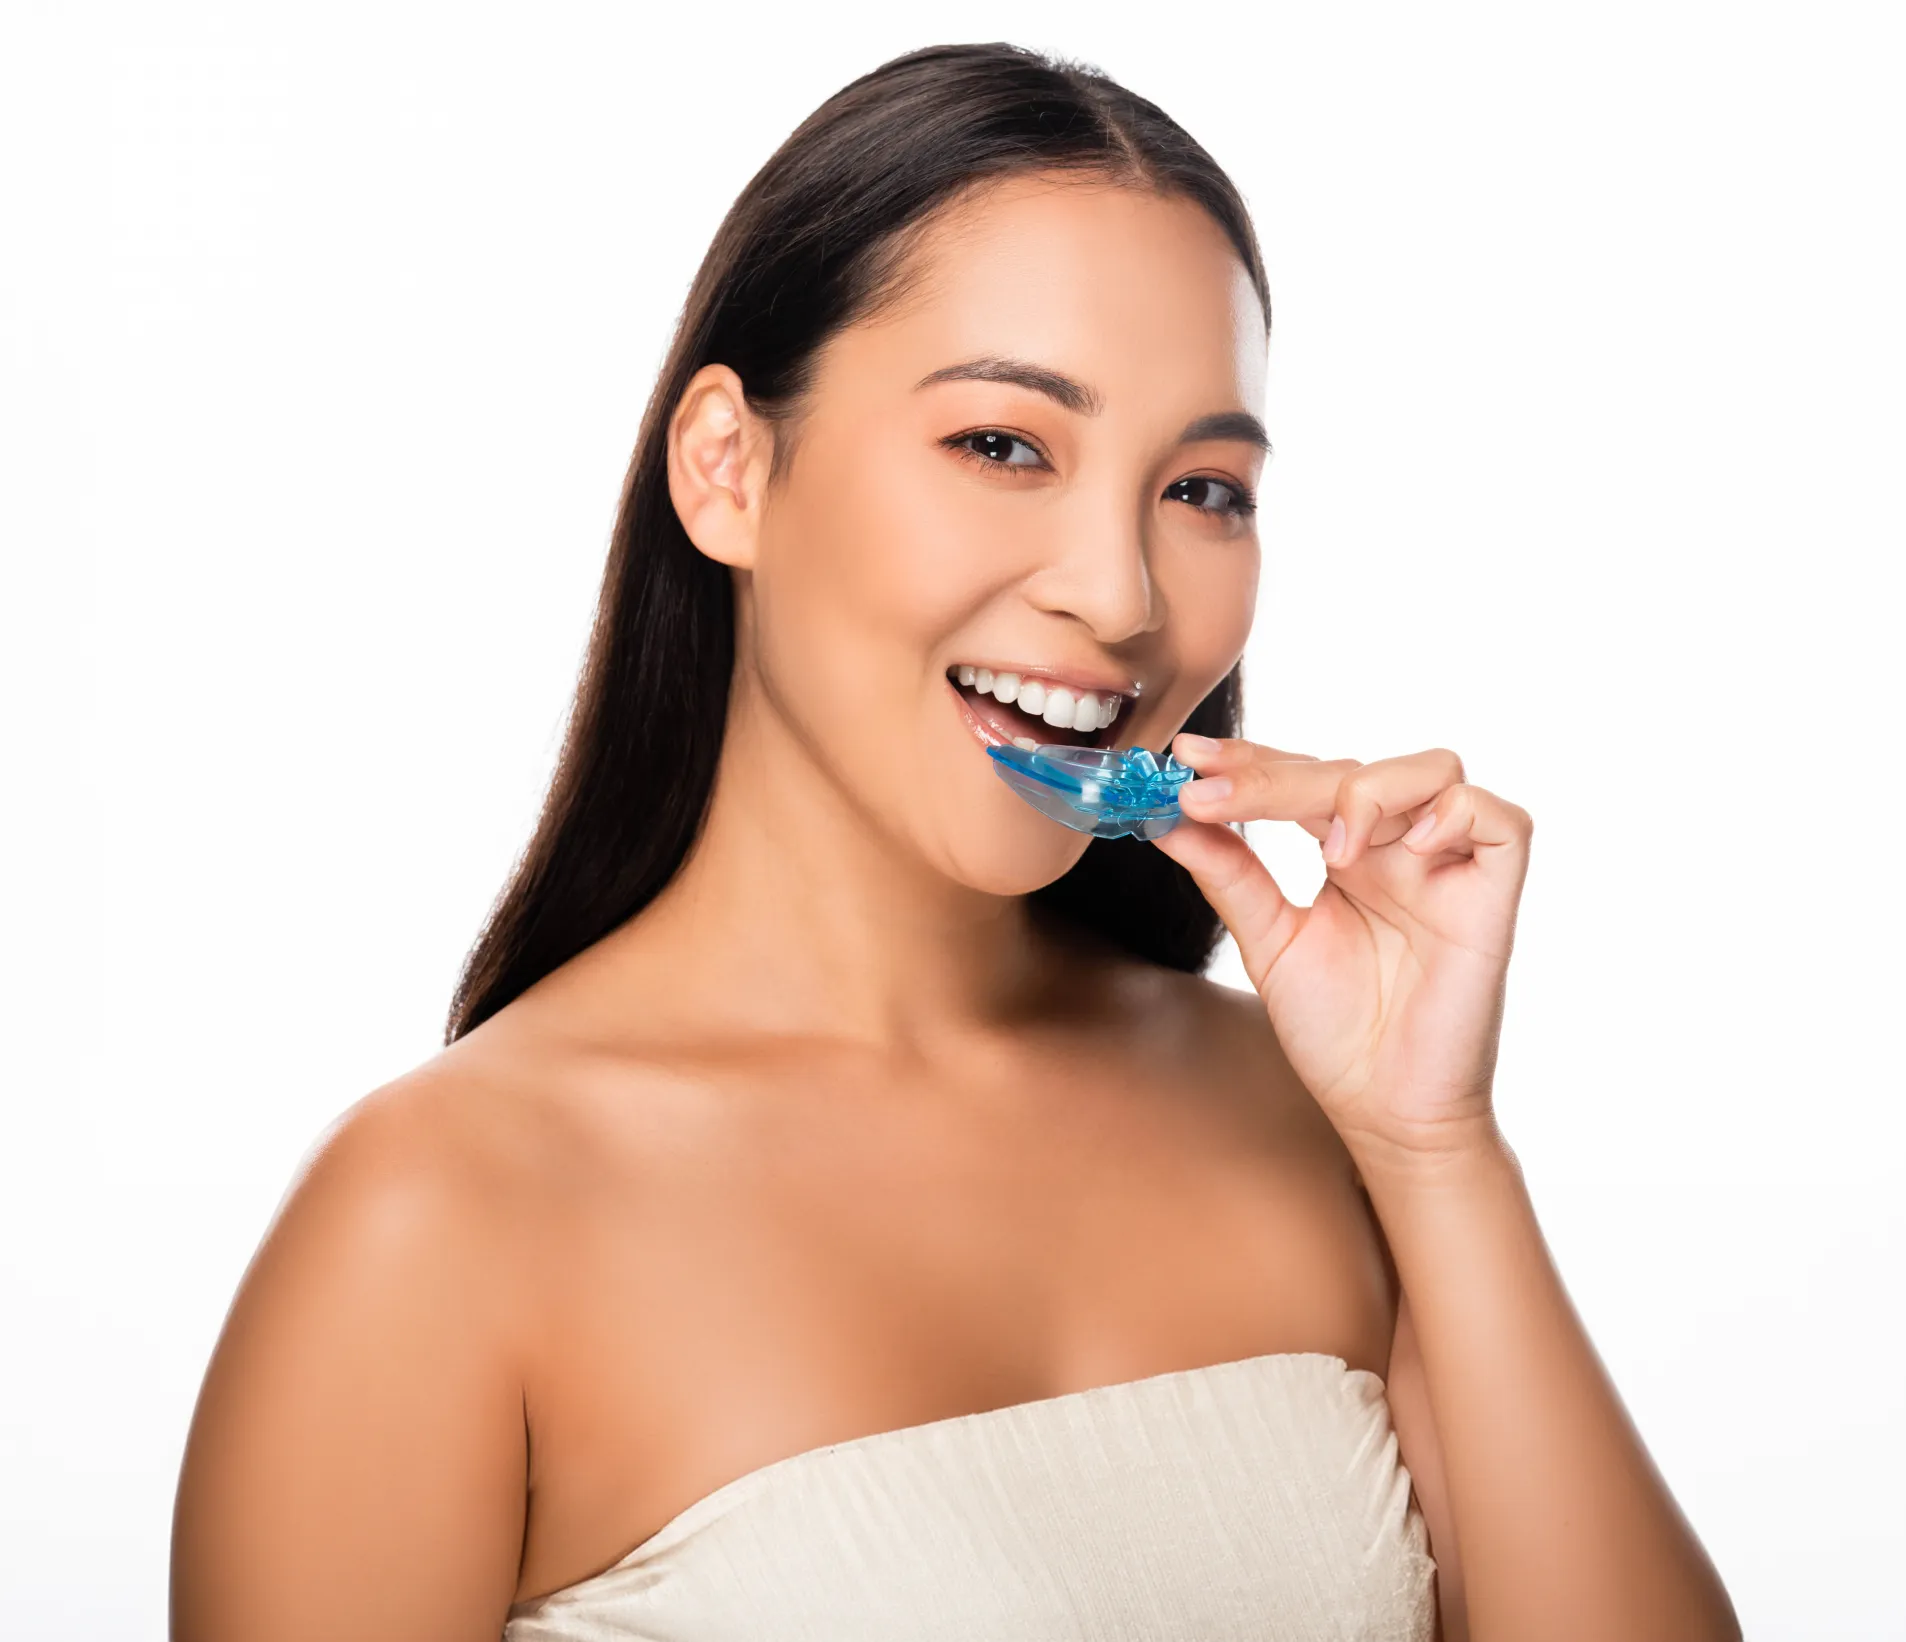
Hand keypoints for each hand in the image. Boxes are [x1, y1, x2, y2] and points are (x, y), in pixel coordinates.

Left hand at [1151, 734, 1533, 1164]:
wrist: (1384, 1112)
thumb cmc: (1337, 1034)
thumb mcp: (1270, 943)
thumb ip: (1231, 876)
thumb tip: (1167, 820)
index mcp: (1350, 852)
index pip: (1303, 777)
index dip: (1249, 760)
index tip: (1185, 759)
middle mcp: (1401, 848)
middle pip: (1351, 768)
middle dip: (1275, 775)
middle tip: (1208, 792)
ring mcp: (1450, 867)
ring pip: (1435, 769)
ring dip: (1369, 790)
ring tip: (1330, 849)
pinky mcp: (1494, 896)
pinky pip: (1502, 821)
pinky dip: (1456, 815)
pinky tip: (1408, 852)